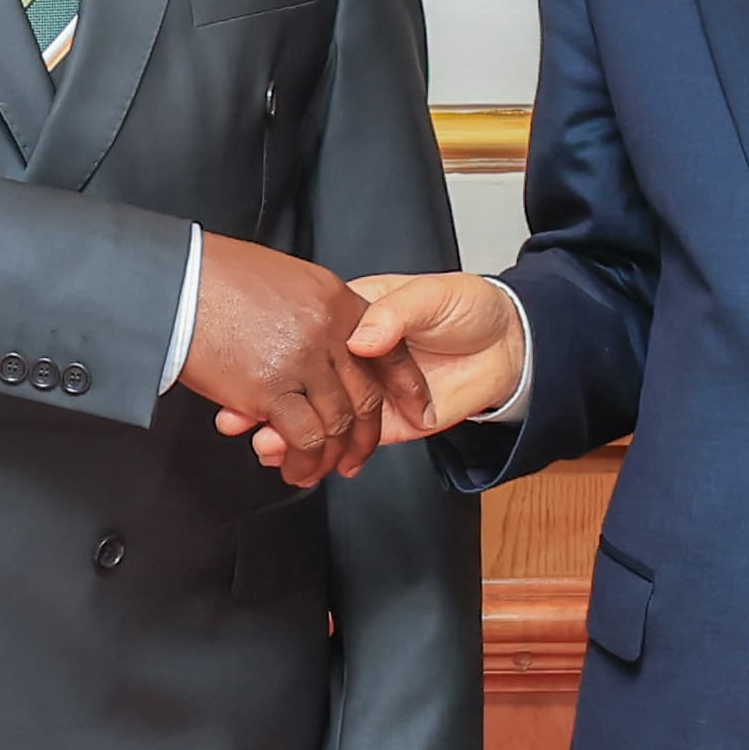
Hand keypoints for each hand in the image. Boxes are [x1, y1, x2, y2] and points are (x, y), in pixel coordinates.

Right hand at [180, 234, 425, 480]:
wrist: (175, 278)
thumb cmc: (216, 275)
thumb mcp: (286, 277)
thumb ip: (315, 309)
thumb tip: (325, 336)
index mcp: (335, 299)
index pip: (388, 348)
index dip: (405, 385)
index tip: (415, 407)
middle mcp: (328, 329)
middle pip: (364, 394)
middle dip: (365, 436)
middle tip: (358, 456)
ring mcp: (302, 360)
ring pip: (337, 422)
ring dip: (331, 456)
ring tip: (322, 471)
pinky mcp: (271, 387)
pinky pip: (305, 436)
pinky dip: (305, 460)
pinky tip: (297, 468)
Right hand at [221, 270, 523, 478]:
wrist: (508, 345)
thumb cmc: (468, 308)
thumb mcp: (430, 295)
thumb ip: (395, 314)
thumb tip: (360, 340)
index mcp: (355, 318)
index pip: (309, 338)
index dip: (278, 352)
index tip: (248, 365)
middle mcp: (352, 358)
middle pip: (302, 382)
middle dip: (267, 401)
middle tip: (240, 415)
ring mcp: (364, 393)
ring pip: (315, 415)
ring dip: (281, 431)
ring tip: (258, 440)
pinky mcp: (385, 424)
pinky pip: (345, 442)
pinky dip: (313, 451)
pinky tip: (284, 454)